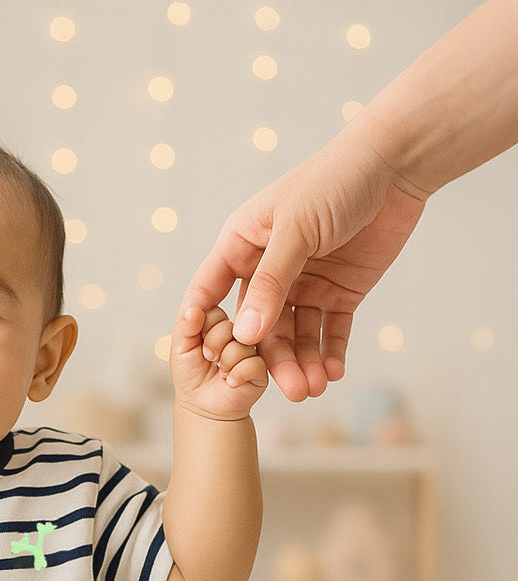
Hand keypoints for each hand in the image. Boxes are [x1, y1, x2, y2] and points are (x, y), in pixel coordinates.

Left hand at [170, 304, 267, 419]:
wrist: (202, 407)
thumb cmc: (191, 377)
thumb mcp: (180, 349)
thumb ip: (185, 326)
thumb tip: (193, 309)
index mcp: (219, 323)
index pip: (214, 311)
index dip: (202, 328)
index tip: (198, 344)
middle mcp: (238, 333)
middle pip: (228, 326)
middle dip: (212, 346)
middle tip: (210, 359)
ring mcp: (251, 349)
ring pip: (240, 346)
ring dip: (224, 364)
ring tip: (220, 372)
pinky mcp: (261, 368)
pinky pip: (252, 364)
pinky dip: (236, 376)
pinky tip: (230, 382)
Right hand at [184, 138, 427, 400]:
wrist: (398, 166)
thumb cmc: (336, 179)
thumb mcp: (297, 229)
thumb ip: (271, 282)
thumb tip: (245, 334)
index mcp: (244, 244)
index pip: (214, 291)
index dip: (210, 326)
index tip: (207, 363)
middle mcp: (269, 269)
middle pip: (262, 325)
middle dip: (274, 359)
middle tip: (288, 389)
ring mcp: (305, 283)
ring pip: (296, 334)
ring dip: (304, 362)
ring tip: (313, 389)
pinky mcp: (339, 292)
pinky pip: (331, 330)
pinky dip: (331, 353)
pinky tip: (333, 373)